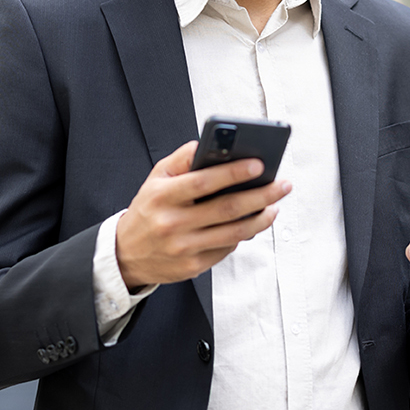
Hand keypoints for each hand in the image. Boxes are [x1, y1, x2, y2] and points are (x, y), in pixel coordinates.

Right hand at [115, 140, 291, 287]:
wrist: (126, 254)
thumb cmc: (148, 209)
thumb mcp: (156, 179)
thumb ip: (182, 159)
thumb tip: (210, 143)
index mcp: (163, 196)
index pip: (203, 182)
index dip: (233, 173)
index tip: (259, 164)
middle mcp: (172, 223)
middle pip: (227, 209)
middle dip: (261, 195)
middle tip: (282, 185)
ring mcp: (183, 248)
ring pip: (233, 233)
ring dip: (261, 219)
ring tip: (275, 205)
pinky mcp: (193, 266)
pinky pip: (226, 248)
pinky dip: (243, 235)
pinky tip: (254, 222)